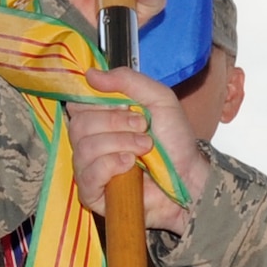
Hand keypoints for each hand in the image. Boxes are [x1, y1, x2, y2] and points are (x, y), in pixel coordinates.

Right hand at [67, 67, 208, 234]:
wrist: (189, 176)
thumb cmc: (174, 140)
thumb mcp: (159, 98)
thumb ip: (128, 81)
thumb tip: (90, 74)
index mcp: (101, 117)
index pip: (77, 103)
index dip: (99, 103)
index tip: (126, 105)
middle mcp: (91, 141)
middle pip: (79, 124)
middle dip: (115, 123)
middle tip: (143, 128)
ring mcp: (89, 168)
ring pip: (84, 148)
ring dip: (119, 144)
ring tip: (143, 149)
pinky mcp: (92, 192)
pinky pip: (87, 174)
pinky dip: (109, 165)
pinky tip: (129, 165)